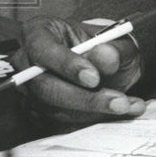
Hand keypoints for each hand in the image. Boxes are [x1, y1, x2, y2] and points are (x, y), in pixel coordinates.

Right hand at [11, 16, 145, 124]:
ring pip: (56, 110)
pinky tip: (125, 112)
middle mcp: (28, 64)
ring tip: (128, 106)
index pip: (43, 49)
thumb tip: (105, 56)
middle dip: (85, 98)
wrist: (107, 62)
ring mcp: (31, 92)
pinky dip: (97, 119)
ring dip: (95, 112)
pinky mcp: (42, 113)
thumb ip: (113, 46)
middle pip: (46, 87)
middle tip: (119, 102)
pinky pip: (66, 122)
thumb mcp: (116, 38)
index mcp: (38, 33)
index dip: (67, 65)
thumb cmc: (104, 44)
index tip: (93, 78)